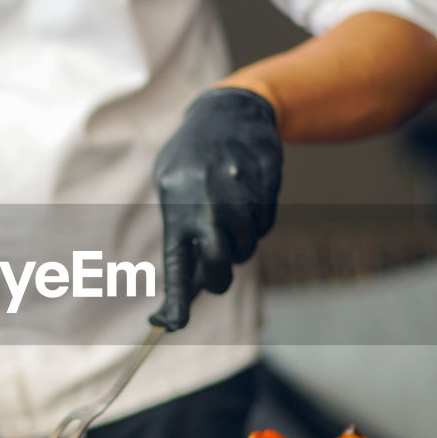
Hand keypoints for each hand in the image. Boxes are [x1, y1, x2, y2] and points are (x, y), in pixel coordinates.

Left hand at [150, 87, 281, 330]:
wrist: (231, 112)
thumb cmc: (192, 158)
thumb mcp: (171, 185)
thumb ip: (180, 232)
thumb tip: (190, 284)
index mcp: (177, 206)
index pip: (177, 264)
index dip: (175, 299)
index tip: (169, 324)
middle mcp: (208, 205)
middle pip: (220, 267)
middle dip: (220, 277)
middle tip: (218, 273)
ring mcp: (241, 197)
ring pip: (246, 248)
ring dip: (239, 244)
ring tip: (228, 215)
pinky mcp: (267, 190)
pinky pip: (264, 227)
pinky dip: (256, 223)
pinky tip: (246, 198)